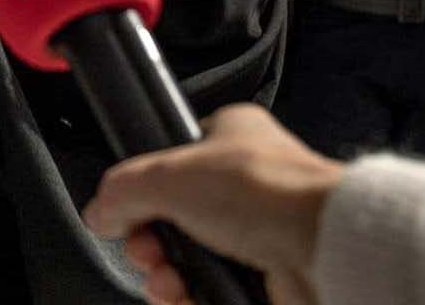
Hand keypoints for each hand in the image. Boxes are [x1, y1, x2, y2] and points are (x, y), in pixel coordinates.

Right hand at [83, 104, 339, 304]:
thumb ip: (122, 191)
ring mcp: (258, 234)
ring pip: (190, 260)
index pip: (168, 162)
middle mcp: (246, 183)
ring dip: (167, 276)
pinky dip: (192, 298)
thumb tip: (100, 213)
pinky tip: (186, 297)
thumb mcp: (170, 174)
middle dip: (150, 244)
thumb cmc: (269, 192)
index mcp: (229, 137)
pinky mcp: (266, 277)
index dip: (141, 191)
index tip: (126, 211)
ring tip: (169, 281)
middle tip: (148, 250)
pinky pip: (212, 290)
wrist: (324, 249)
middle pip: (172, 219)